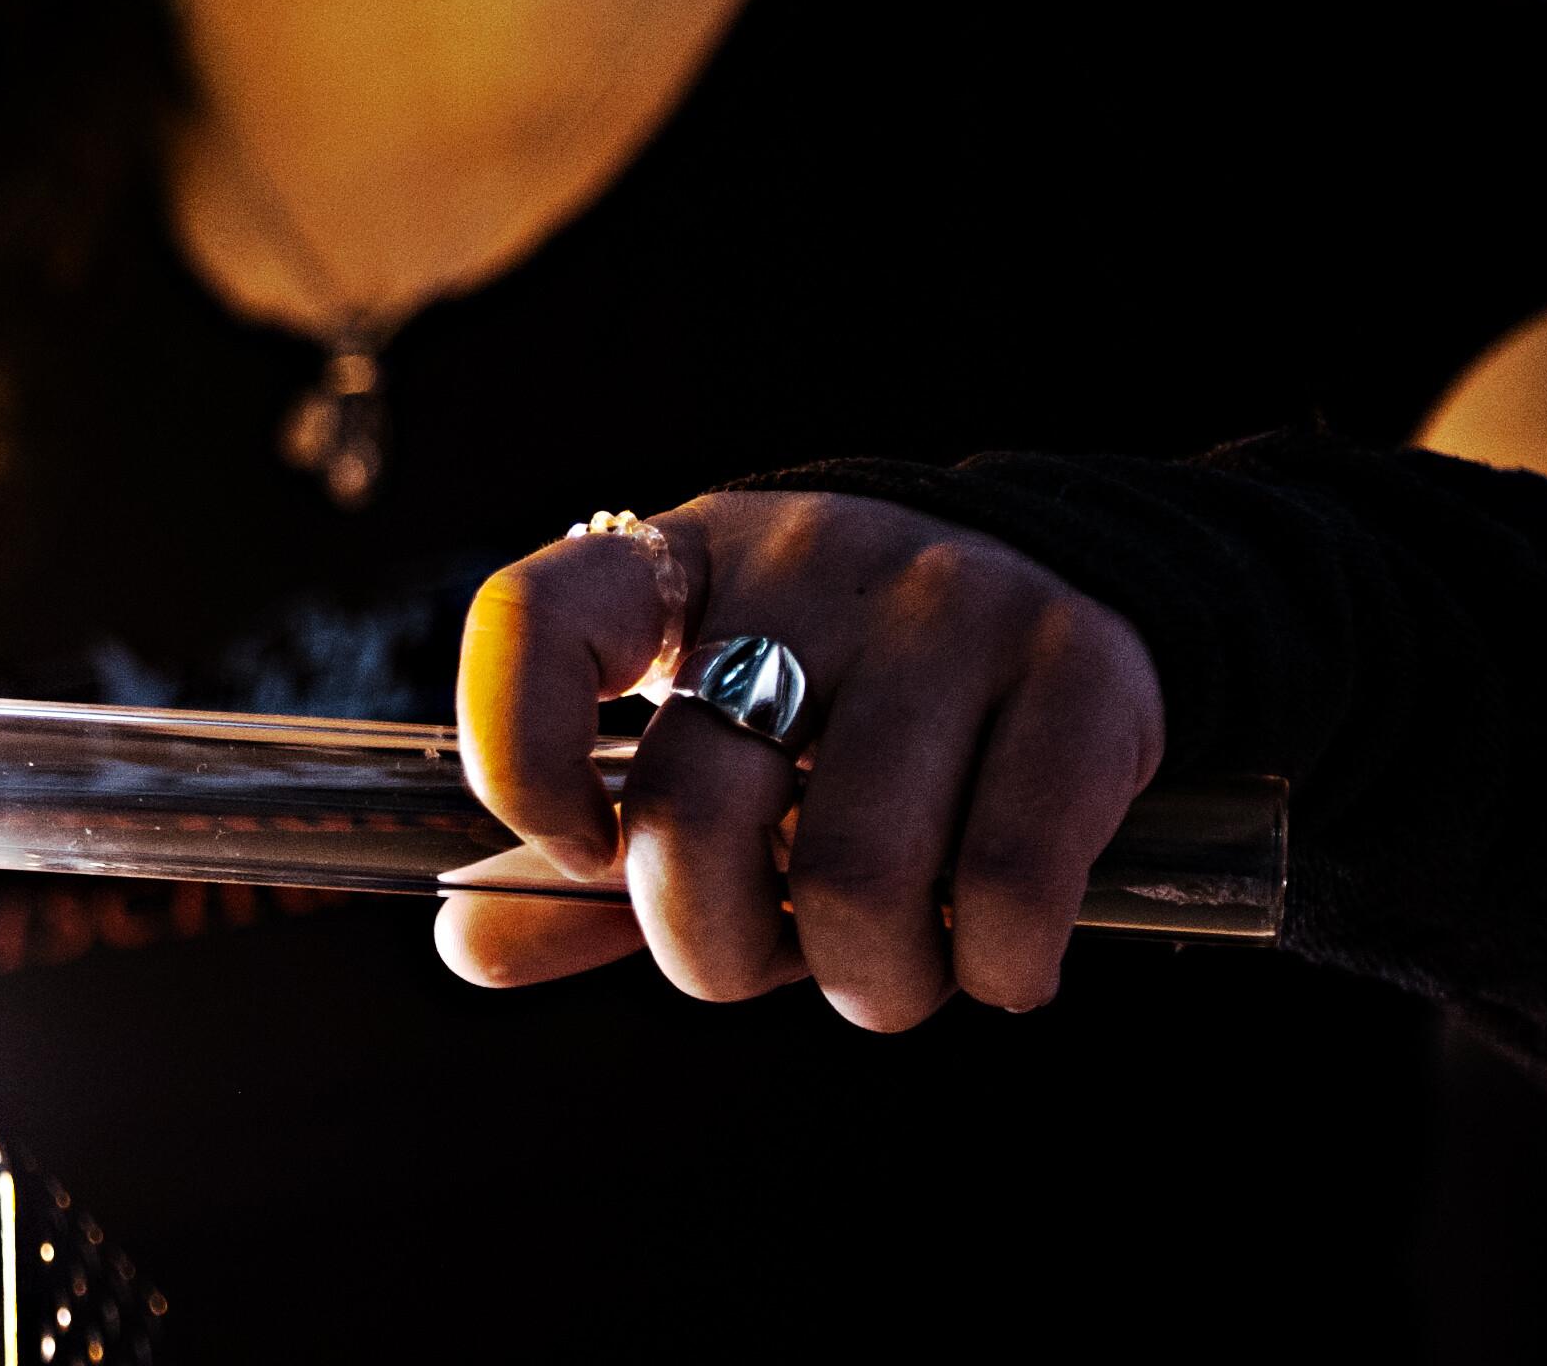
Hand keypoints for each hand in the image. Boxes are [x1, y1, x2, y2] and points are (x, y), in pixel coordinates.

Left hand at [440, 491, 1165, 1027]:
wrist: (1068, 582)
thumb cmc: (843, 697)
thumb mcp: (707, 733)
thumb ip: (594, 848)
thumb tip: (466, 945)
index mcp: (677, 565)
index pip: (530, 623)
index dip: (517, 762)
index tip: (583, 849)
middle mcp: (804, 564)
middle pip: (695, 812)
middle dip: (719, 953)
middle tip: (777, 962)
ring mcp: (948, 605)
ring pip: (858, 875)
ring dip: (870, 982)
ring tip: (891, 969)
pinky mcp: (1080, 667)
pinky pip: (1011, 883)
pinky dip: (993, 971)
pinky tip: (994, 961)